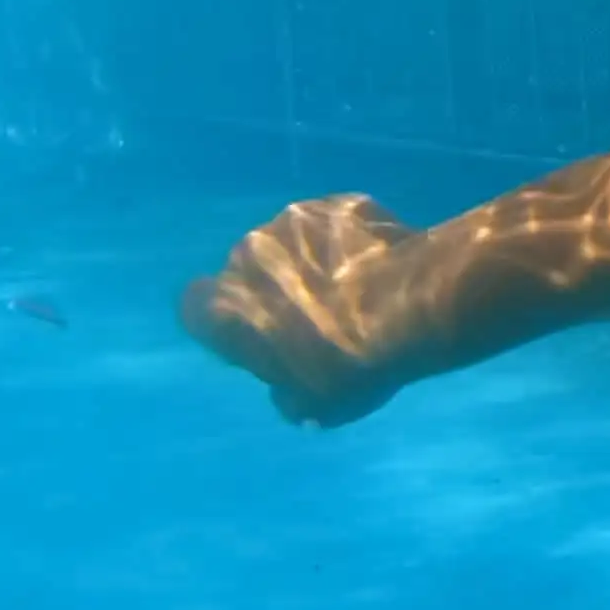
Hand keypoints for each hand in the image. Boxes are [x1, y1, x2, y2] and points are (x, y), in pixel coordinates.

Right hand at [179, 195, 413, 426]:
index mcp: (225, 308)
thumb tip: (289, 384)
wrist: (414, 306)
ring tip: (356, 286)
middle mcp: (246, 255)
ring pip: (291, 244)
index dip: (225, 323)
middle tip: (316, 313)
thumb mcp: (311, 407)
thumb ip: (285, 390)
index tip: (257, 338)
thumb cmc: (351, 367)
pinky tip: (380, 264)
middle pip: (246, 271)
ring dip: (311, 261)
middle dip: (271, 288)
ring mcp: (292, 220)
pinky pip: (333, 225)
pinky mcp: (337, 202)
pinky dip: (348, 241)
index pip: (195, 307)